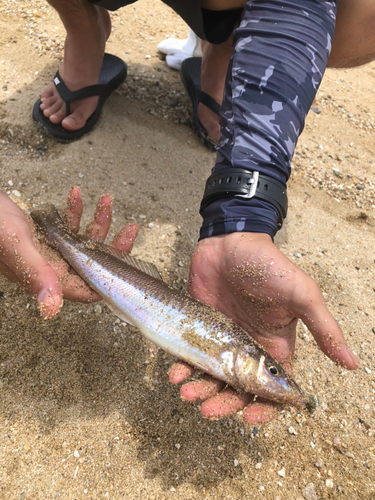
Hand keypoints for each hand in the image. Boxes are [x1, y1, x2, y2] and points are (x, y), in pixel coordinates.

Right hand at [0, 188, 137, 318]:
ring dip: (97, 221)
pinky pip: (68, 226)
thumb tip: (51, 309)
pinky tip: (76, 194)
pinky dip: (74, 211)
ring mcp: (50, 251)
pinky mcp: (46, 235)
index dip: (110, 280)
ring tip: (106, 199)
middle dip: (113, 244)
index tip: (129, 263)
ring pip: (83, 240)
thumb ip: (38, 275)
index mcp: (49, 278)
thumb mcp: (19, 247)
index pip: (88, 289)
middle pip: (93, 263)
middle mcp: (52, 268)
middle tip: (129, 228)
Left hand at [169, 232, 357, 423]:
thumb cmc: (269, 266)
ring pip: (210, 378)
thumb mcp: (301, 295)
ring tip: (187, 392)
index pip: (271, 390)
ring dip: (200, 390)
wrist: (230, 241)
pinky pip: (189, 355)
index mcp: (273, 347)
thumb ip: (324, 328)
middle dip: (223, 404)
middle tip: (207, 410)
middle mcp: (247, 349)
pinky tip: (175, 374)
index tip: (249, 418)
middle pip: (237, 390)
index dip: (263, 409)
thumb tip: (354, 364)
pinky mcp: (198, 329)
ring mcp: (220, 341)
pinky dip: (181, 368)